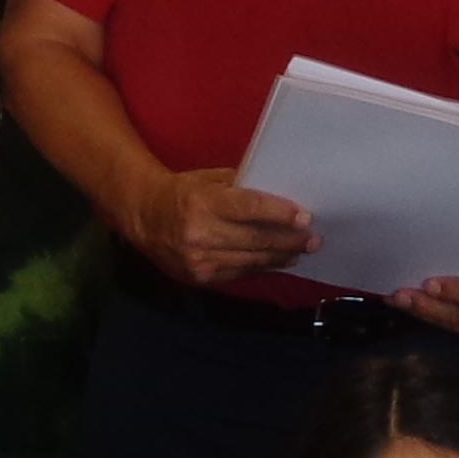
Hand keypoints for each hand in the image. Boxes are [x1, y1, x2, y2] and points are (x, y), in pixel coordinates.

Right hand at [133, 169, 316, 288]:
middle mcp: (200, 234)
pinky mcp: (201, 278)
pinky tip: (277, 261)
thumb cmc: (184, 192)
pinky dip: (262, 266)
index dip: (280, 214)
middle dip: (289, 241)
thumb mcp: (210, 179)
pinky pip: (240, 273)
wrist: (144, 218)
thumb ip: (242, 187)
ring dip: (280, 257)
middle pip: (256, 240)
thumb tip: (282, 195)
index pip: (250, 209)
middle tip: (314, 239)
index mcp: (203, 203)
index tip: (305, 217)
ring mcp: (200, 260)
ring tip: (301, 251)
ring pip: (251, 260)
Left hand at [397, 228, 458, 339]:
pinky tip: (408, 306)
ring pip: (453, 324)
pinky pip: (452, 326)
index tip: (430, 284)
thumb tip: (451, 239)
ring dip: (423, 313)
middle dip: (429, 307)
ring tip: (397, 300)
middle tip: (402, 295)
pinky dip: (429, 316)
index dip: (456, 292)